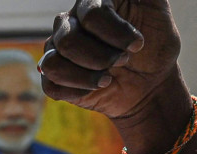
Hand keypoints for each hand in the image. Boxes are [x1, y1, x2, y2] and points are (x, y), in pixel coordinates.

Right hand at [40, 0, 179, 119]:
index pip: (91, 14)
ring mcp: (57, 50)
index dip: (115, 33)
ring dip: (86, 77)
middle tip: (122, 62)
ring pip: (52, 63)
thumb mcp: (157, 12)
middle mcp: (68, 23)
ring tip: (108, 79)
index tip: (137, 45)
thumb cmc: (154, 45)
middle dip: (100, 57)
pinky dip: (76, 90)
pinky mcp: (53, 77)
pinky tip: (95, 88)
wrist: (149, 81)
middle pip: (68, 40)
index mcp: (90, 3)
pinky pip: (50, 85)